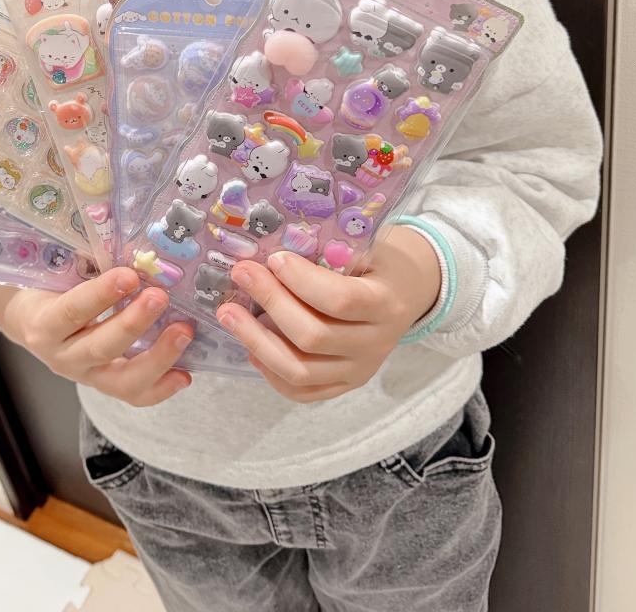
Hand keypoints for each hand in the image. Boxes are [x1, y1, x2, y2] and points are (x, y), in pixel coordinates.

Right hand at [0, 268, 193, 405]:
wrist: (30, 320)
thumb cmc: (49, 287)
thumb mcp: (56, 273)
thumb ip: (84, 263)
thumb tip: (125, 245)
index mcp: (45, 324)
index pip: (73, 311)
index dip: (101, 295)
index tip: (130, 275)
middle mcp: (63, 356)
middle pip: (101, 348)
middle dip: (134, 323)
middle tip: (160, 297)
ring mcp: (86, 375)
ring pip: (122, 381)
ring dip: (157, 357)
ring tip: (183, 332)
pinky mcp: (106, 385)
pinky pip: (134, 394)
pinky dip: (162, 387)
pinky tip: (185, 375)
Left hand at [215, 226, 441, 403]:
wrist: (406, 294)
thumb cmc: (379, 263)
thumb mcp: (369, 248)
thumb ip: (333, 250)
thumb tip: (271, 243)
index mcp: (385, 304)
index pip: (340, 300)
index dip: (302, 281)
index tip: (274, 258)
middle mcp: (375, 344)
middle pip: (313, 336)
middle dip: (271, 302)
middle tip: (241, 274)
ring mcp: (358, 371)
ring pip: (300, 371)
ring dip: (257, 341)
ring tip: (229, 314)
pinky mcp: (343, 386)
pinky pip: (302, 391)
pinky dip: (270, 371)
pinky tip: (250, 346)